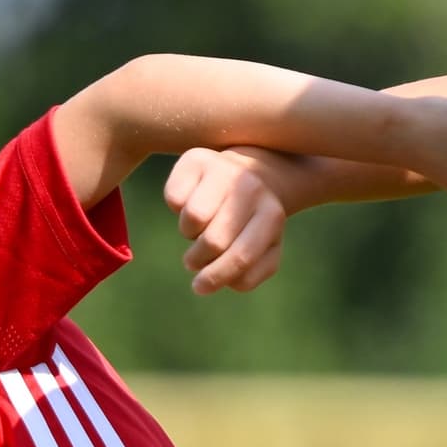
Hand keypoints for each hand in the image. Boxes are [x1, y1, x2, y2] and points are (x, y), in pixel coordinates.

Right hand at [164, 146, 300, 293]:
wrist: (247, 171)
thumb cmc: (250, 221)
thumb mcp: (261, 246)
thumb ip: (249, 272)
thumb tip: (215, 283)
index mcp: (272, 216)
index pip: (243, 256)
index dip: (216, 277)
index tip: (200, 286)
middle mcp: (251, 188)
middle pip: (214, 241)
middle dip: (198, 259)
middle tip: (195, 259)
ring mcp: (224, 170)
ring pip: (192, 219)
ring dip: (188, 233)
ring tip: (196, 229)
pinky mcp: (196, 160)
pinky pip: (174, 199)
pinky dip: (176, 207)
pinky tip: (189, 201)